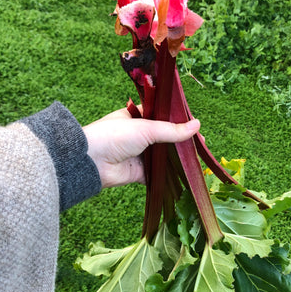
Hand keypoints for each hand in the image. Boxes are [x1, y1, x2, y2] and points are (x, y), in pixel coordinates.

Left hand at [83, 107, 199, 187]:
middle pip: (165, 137)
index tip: (195, 125)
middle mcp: (138, 135)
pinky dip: (169, 175)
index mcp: (136, 117)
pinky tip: (184, 175)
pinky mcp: (139, 173)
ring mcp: (139, 154)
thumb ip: (171, 130)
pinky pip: (157, 174)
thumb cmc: (114, 136)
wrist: (90, 162)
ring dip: (177, 158)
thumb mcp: (145, 128)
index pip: (162, 116)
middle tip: (200, 145)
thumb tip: (196, 125)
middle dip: (181, 141)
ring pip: (162, 156)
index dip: (178, 120)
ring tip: (195, 159)